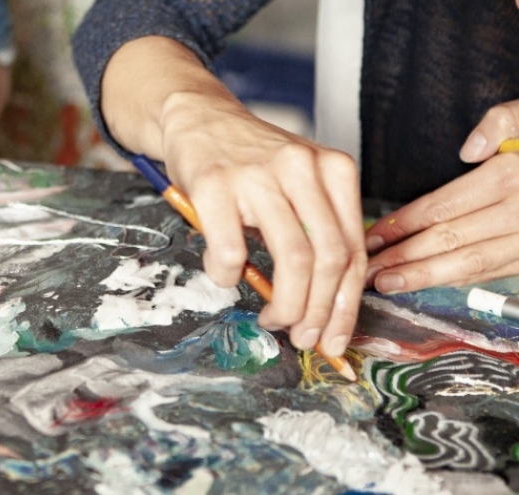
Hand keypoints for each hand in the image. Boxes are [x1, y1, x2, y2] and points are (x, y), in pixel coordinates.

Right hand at [160, 91, 366, 356]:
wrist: (198, 116)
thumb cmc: (250, 161)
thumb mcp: (296, 185)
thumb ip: (313, 233)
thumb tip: (320, 306)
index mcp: (334, 170)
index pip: (354, 249)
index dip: (347, 303)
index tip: (336, 338)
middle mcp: (303, 168)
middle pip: (329, 258)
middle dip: (320, 312)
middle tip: (305, 339)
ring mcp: (259, 174)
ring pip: (293, 258)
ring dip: (286, 305)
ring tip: (273, 321)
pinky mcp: (215, 183)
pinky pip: (230, 250)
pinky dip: (228, 276)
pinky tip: (224, 276)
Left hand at [365, 99, 518, 292]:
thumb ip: (501, 123)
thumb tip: (469, 150)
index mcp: (511, 177)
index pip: (444, 205)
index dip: (404, 223)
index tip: (371, 236)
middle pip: (451, 239)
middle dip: (404, 257)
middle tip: (367, 270)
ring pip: (472, 263)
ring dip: (426, 277)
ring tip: (388, 284)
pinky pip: (495, 271)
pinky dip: (459, 278)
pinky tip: (430, 282)